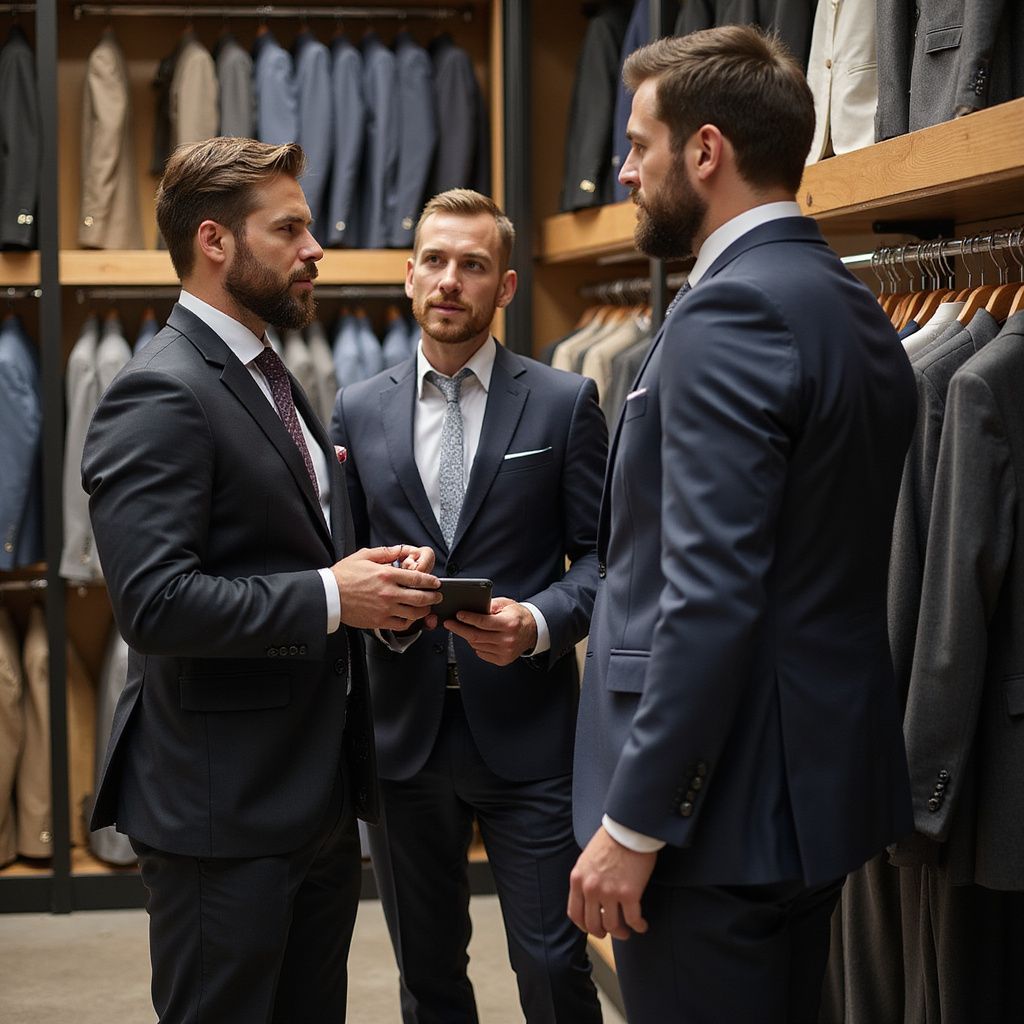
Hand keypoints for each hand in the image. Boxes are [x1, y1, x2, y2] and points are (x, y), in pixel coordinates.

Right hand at [331, 545, 439, 629]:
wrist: (328, 595)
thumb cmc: (343, 576)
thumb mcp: (364, 556)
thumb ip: (386, 553)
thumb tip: (401, 550)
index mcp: (387, 574)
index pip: (418, 578)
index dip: (431, 581)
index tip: (436, 583)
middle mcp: (389, 592)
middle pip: (420, 597)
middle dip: (433, 597)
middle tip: (437, 596)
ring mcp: (385, 608)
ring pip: (414, 613)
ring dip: (424, 610)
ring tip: (426, 608)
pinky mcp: (379, 621)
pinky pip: (401, 624)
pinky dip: (409, 622)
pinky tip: (410, 617)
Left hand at [443, 597, 537, 665]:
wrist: (532, 631)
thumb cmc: (518, 616)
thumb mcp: (506, 604)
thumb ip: (490, 605)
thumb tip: (473, 607)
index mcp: (509, 624)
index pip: (483, 622)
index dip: (468, 618)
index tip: (458, 615)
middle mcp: (507, 639)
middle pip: (476, 636)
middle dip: (459, 629)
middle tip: (449, 623)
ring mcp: (505, 651)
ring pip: (477, 645)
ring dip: (468, 637)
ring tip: (466, 628)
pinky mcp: (502, 660)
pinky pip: (481, 653)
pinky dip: (476, 645)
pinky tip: (479, 638)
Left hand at [567, 826, 655, 940]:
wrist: (628, 828)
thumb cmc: (610, 840)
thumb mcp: (587, 859)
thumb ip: (585, 879)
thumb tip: (590, 898)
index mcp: (577, 879)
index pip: (575, 913)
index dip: (584, 925)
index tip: (592, 927)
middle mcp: (591, 889)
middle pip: (593, 924)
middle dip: (602, 932)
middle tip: (611, 932)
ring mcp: (610, 893)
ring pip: (613, 926)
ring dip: (621, 932)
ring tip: (627, 930)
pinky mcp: (629, 894)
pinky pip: (633, 920)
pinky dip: (638, 926)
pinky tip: (642, 925)